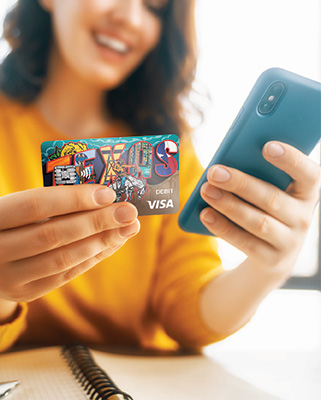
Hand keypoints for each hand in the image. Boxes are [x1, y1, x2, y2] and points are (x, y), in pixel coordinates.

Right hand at [0, 185, 139, 304]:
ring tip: (128, 228)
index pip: (35, 205)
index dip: (74, 198)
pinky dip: (93, 257)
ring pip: (63, 259)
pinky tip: (113, 243)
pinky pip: (65, 274)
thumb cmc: (11, 222)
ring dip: (101, 242)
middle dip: (97, 222)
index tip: (108, 193)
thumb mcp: (19, 207)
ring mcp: (9, 276)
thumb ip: (51, 201)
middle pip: (53, 235)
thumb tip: (103, 195)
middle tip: (129, 212)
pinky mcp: (26, 291)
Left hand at [200, 141, 320, 276]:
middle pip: (272, 199)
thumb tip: (226, 165)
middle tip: (214, 172)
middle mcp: (303, 218)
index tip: (267, 146)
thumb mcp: (270, 191)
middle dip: (241, 184)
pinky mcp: (272, 260)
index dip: (291, 160)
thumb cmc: (266, 208)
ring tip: (206, 190)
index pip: (309, 175)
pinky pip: (245, 243)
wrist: (273, 255)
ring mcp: (290, 242)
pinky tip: (205, 214)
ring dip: (229, 205)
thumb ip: (258, 176)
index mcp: (306, 193)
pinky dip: (223, 227)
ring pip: (258, 222)